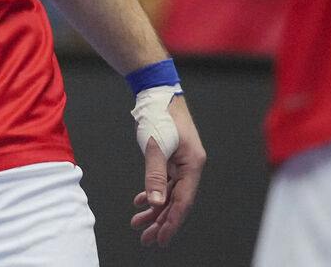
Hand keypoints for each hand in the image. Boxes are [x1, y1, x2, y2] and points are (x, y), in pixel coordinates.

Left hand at [131, 92, 204, 246]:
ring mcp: (181, 162)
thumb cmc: (158, 115)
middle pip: (177, 201)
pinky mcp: (171, 157)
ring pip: (169, 193)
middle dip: (161, 222)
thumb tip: (157, 204)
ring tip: (138, 224)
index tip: (160, 240)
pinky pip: (164, 182)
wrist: (155, 91)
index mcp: (193, 164)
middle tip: (146, 240)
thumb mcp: (155, 146)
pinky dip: (152, 193)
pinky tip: (140, 202)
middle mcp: (190, 166)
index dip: (172, 222)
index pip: (183, 202)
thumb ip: (155, 176)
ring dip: (154, 209)